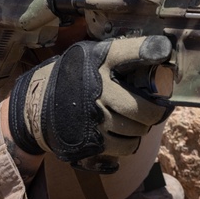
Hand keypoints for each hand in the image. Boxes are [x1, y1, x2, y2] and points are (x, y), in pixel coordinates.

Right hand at [7, 36, 173, 165]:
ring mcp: (94, 119)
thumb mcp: (90, 56)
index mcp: (99, 62)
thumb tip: (160, 53)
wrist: (34, 107)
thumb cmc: (72, 77)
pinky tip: (121, 133)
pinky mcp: (90, 143)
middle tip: (158, 110)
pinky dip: (128, 143)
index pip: (131, 52)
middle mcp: (98, 90)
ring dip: (141, 128)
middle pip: (145, 109)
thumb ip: (119, 56)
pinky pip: (125, 148)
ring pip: (137, 132)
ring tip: (135, 121)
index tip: (165, 50)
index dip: (151, 50)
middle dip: (157, 112)